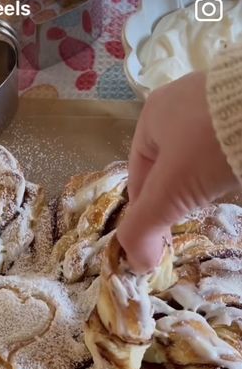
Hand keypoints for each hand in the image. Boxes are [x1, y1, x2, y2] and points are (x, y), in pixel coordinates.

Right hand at [117, 71, 238, 271]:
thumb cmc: (209, 144)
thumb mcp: (168, 192)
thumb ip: (143, 229)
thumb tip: (136, 265)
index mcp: (152, 116)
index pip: (138, 177)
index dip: (144, 213)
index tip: (158, 241)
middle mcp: (181, 103)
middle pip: (171, 168)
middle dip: (175, 200)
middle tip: (185, 225)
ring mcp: (217, 103)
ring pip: (201, 159)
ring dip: (203, 185)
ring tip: (212, 202)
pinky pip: (229, 148)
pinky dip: (229, 169)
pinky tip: (237, 180)